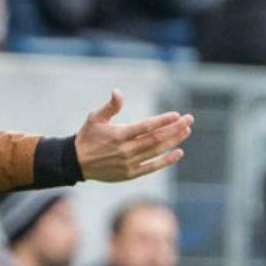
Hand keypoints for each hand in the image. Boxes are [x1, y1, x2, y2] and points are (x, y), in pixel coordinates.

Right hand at [75, 90, 192, 181]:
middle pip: (157, 138)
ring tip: (186, 131)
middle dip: (176, 128)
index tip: (177, 115)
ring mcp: (129, 163)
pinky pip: (152, 167)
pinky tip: (178, 152)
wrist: (76, 162)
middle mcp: (125, 149)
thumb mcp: (95, 118)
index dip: (164, 120)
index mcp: (118, 134)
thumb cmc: (87, 137)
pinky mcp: (130, 173)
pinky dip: (166, 160)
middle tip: (189, 120)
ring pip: (157, 151)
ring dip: (174, 141)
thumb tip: (118, 91)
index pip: (147, 126)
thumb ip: (110, 106)